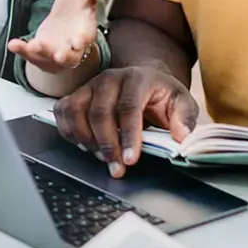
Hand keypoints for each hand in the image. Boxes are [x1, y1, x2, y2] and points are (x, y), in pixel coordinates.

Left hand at [7, 0, 112, 72]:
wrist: (64, 21)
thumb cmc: (78, 7)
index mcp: (85, 31)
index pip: (86, 37)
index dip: (82, 40)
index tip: (79, 41)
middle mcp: (71, 46)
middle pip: (71, 57)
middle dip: (65, 57)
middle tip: (59, 56)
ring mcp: (55, 51)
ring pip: (49, 58)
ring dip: (41, 53)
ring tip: (32, 45)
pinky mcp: (39, 53)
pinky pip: (30, 55)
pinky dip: (22, 51)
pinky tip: (13, 44)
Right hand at [53, 67, 198, 177]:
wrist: (144, 81)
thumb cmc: (161, 95)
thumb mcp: (181, 102)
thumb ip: (184, 117)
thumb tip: (180, 136)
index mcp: (137, 78)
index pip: (129, 107)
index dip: (129, 136)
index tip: (131, 160)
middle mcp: (110, 78)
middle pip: (100, 112)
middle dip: (108, 145)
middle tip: (118, 169)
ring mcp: (91, 85)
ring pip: (77, 111)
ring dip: (86, 140)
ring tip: (103, 158)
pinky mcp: (78, 94)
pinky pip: (63, 111)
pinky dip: (69, 131)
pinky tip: (85, 146)